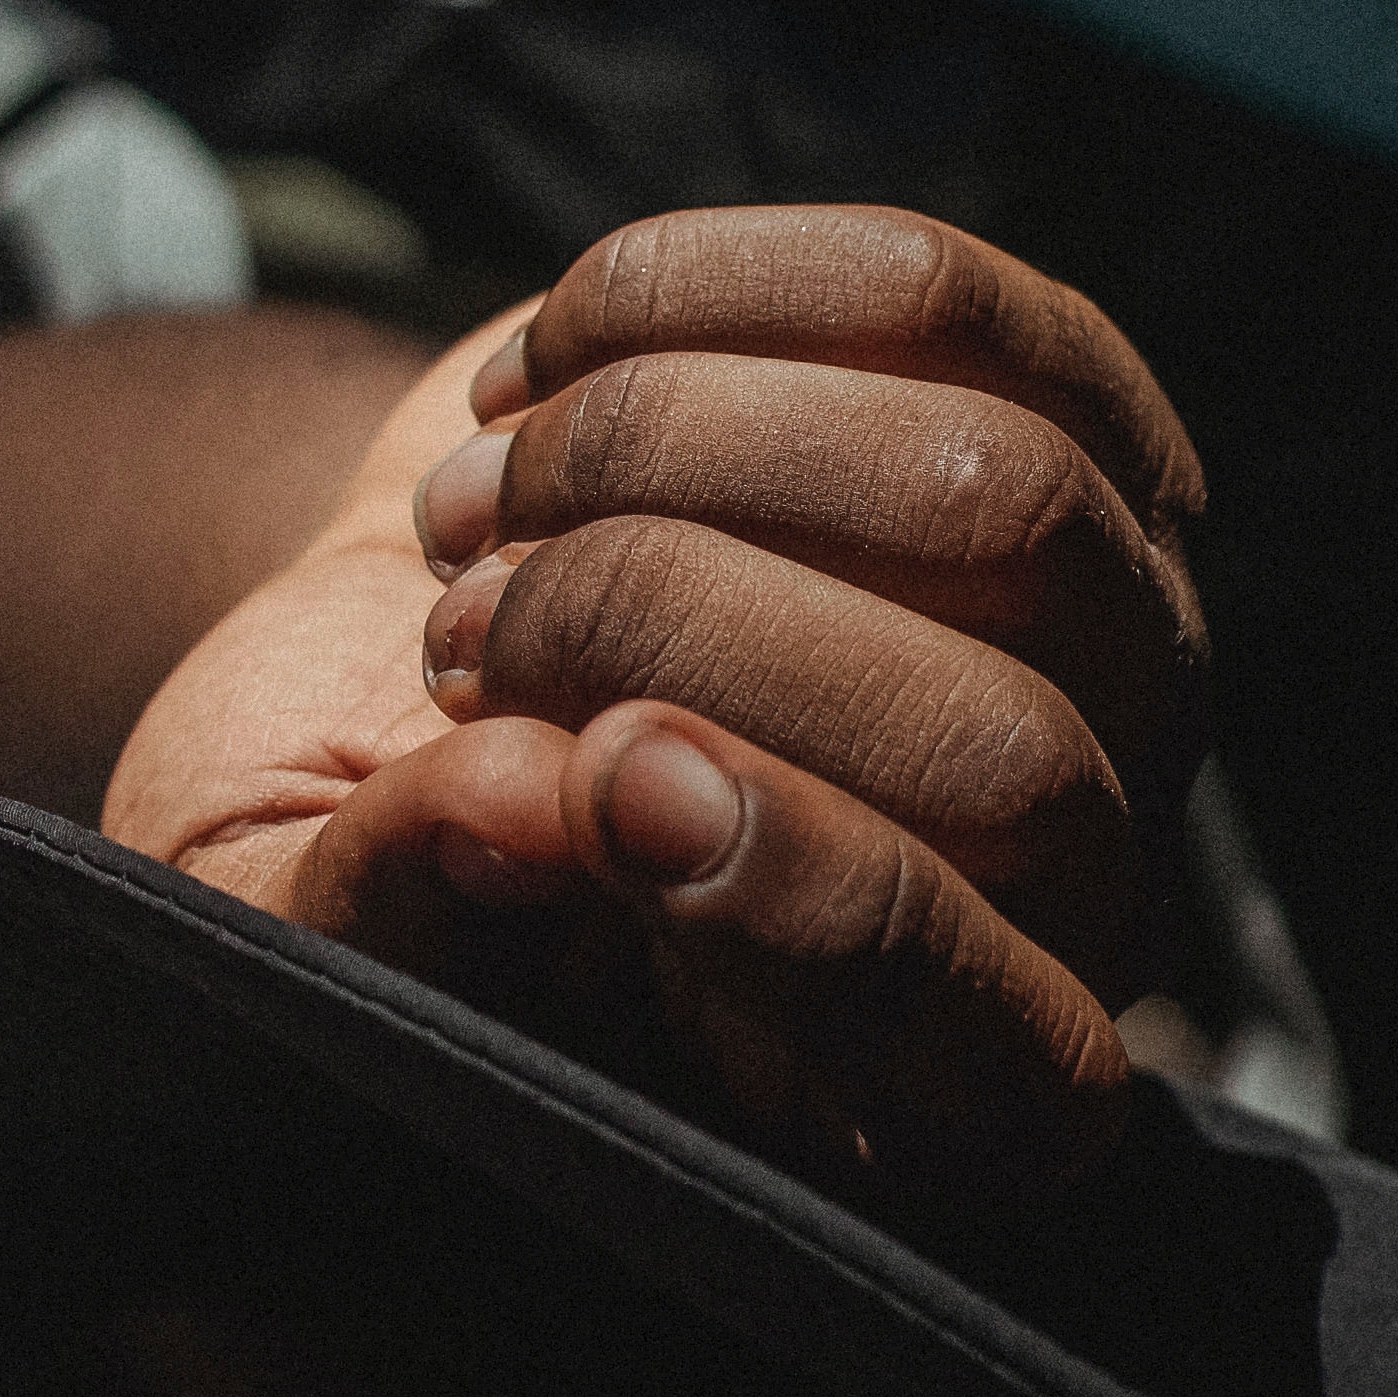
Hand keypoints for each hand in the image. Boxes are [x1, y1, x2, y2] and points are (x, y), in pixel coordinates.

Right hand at [100, 208, 1208, 1197]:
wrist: (393, 626)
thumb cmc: (353, 821)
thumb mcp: (293, 918)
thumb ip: (393, 917)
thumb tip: (530, 808)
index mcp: (928, 1100)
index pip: (993, 1042)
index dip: (823, 912)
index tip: (607, 782)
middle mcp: (1077, 885)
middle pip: (1002, 752)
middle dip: (680, 645)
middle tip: (454, 641)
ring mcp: (1104, 639)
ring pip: (991, 495)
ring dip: (673, 455)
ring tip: (478, 514)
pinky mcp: (1058, 415)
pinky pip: (945, 305)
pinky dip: (703, 296)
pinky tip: (556, 364)